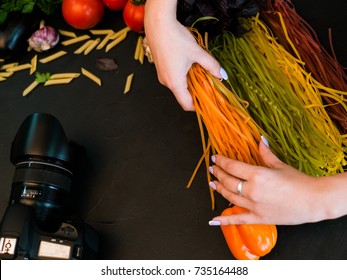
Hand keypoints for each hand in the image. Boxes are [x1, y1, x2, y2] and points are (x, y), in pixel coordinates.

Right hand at [144, 2, 224, 110]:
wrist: (158, 24)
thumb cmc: (175, 38)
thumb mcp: (197, 52)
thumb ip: (211, 65)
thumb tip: (222, 75)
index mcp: (175, 82)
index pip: (186, 104)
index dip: (198, 106)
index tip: (208, 102)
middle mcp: (166, 82)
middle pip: (183, 95)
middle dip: (196, 92)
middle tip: (208, 84)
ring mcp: (162, 76)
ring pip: (178, 86)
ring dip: (190, 82)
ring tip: (199, 71)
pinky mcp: (160, 69)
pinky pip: (173, 78)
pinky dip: (183, 76)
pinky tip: (189, 64)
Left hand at [208, 138, 325, 224]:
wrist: (314, 201)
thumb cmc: (299, 181)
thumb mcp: (279, 165)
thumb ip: (265, 154)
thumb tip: (260, 140)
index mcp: (256, 175)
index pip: (232, 167)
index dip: (221, 162)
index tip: (215, 159)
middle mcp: (251, 191)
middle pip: (228, 181)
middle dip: (218, 174)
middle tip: (213, 169)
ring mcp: (254, 206)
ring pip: (229, 197)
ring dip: (219, 189)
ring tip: (213, 183)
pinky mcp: (258, 218)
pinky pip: (238, 220)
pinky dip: (225, 221)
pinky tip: (214, 220)